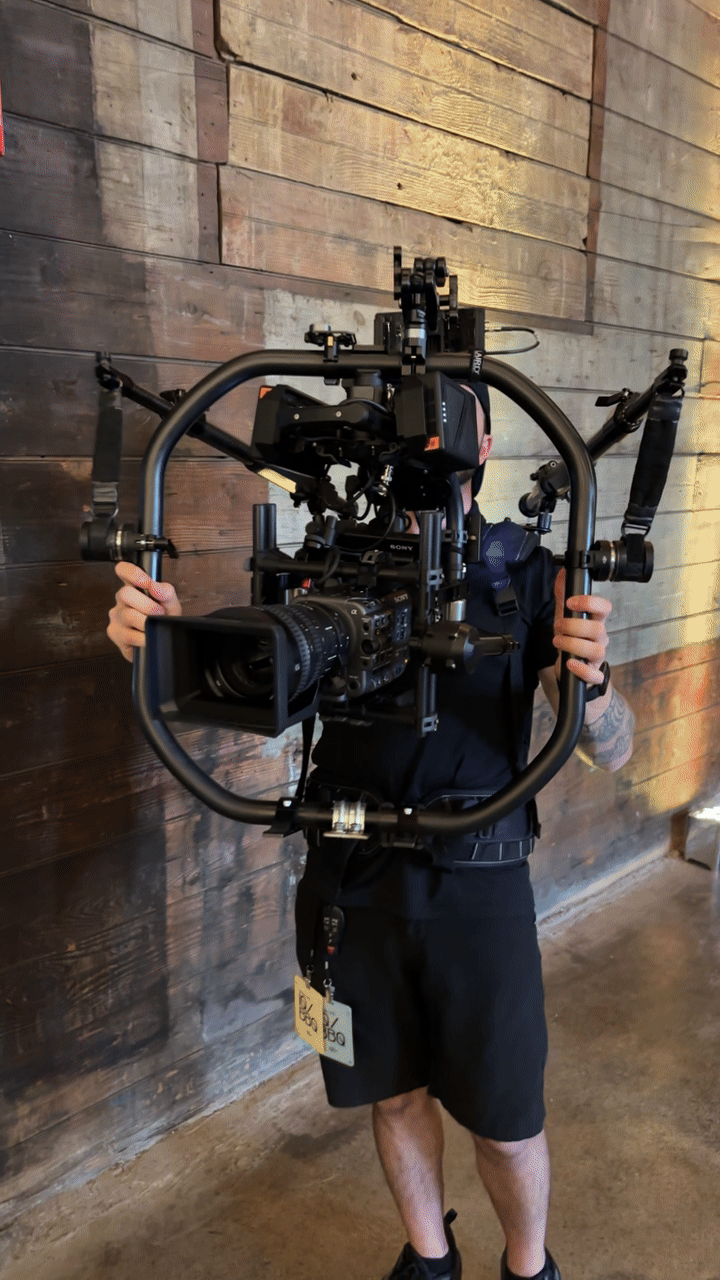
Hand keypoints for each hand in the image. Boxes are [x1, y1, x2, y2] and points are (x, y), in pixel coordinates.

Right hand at [107, 561, 181, 661]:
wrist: (162, 641)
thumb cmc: (163, 620)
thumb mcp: (171, 604)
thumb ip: (166, 592)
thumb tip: (154, 586)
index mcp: (134, 587)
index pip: (123, 570)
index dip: (131, 572)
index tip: (146, 582)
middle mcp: (121, 600)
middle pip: (125, 593)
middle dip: (147, 605)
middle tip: (159, 614)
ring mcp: (116, 616)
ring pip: (128, 615)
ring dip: (147, 623)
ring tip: (155, 626)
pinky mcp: (114, 633)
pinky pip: (128, 635)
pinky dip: (143, 638)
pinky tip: (147, 638)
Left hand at [553, 568, 610, 686]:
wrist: (571, 666)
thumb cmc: (571, 637)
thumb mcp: (565, 615)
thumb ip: (562, 595)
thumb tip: (562, 573)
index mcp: (595, 621)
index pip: (604, 608)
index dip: (590, 603)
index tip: (571, 602)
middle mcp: (600, 638)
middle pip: (598, 629)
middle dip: (574, 626)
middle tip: (559, 626)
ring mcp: (598, 656)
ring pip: (596, 650)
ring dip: (573, 644)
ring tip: (558, 641)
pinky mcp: (593, 674)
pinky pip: (594, 675)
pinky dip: (582, 669)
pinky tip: (570, 663)